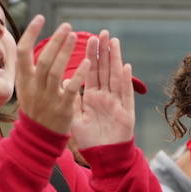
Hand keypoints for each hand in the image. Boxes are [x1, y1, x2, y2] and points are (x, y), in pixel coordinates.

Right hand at [15, 17, 85, 134]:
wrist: (38, 138)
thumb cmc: (35, 109)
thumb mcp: (26, 88)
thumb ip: (30, 69)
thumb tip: (35, 43)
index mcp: (24, 80)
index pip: (22, 51)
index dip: (30, 33)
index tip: (40, 18)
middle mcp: (34, 87)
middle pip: (43, 59)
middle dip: (55, 41)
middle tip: (67, 26)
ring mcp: (47, 98)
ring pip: (55, 71)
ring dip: (65, 52)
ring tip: (75, 36)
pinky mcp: (62, 108)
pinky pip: (70, 89)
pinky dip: (79, 75)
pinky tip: (87, 62)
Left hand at [70, 31, 134, 148]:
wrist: (105, 158)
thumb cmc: (91, 141)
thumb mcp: (77, 119)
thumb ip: (73, 100)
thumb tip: (65, 81)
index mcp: (93, 98)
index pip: (92, 72)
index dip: (92, 56)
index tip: (90, 39)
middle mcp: (106, 97)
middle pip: (105, 70)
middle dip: (104, 51)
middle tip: (103, 33)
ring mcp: (116, 103)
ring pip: (116, 77)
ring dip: (115, 59)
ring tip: (114, 42)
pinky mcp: (126, 113)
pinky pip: (125, 95)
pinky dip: (125, 81)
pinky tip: (125, 67)